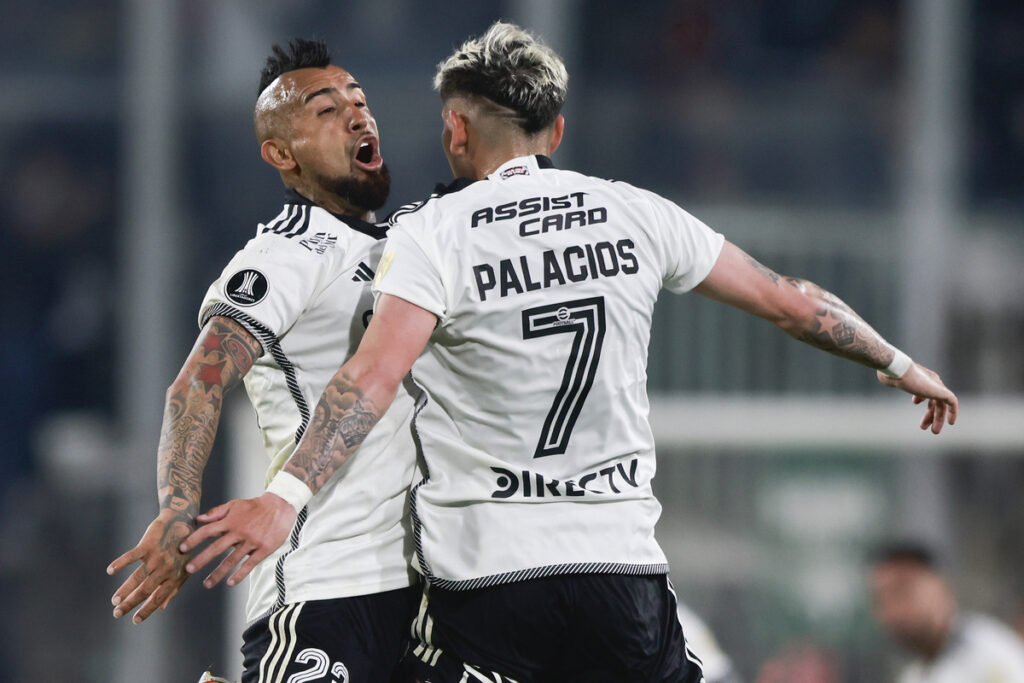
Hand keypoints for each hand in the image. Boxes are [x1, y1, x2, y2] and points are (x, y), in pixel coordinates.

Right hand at [107, 509, 193, 623]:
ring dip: (124, 590)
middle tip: (117, 613)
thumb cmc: (182, 550)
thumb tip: (161, 608)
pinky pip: (131, 556)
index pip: (158, 598)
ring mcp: (156, 557)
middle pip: (145, 590)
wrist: (183, 522)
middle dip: (130, 603)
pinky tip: (110, 570)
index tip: (134, 621)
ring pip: (137, 577)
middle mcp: (166, 569)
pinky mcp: (148, 545)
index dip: (146, 610)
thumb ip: (172, 588)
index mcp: (174, 577)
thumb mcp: (183, 570)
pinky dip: (120, 563)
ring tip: (114, 600)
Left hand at [179, 492, 296, 588]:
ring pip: (232, 560)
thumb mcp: (235, 505)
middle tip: (188, 570)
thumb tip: (198, 519)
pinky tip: (230, 583)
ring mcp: (252, 541)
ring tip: (207, 584)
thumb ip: (216, 512)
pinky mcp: (264, 549)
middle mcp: (239, 532)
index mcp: (231, 521)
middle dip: (201, 560)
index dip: (194, 540)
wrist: (281, 506)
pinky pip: (250, 564)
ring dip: (218, 573)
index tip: (182, 549)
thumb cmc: (256, 506)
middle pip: (217, 548)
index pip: (208, 531)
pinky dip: (240, 574)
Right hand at [877, 362, 958, 433]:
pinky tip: (950, 422)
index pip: (925, 388)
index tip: (914, 403)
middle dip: (930, 414)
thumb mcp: (892, 377)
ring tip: (934, 431)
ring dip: (938, 418)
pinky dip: (953, 413)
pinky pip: (952, 403)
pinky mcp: (943, 392)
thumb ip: (892, 378)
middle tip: (923, 427)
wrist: (899, 371)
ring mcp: (938, 387)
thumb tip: (885, 377)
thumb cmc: (892, 374)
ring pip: (941, 405)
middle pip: (933, 400)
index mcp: (922, 377)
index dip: (921, 397)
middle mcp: (932, 381)